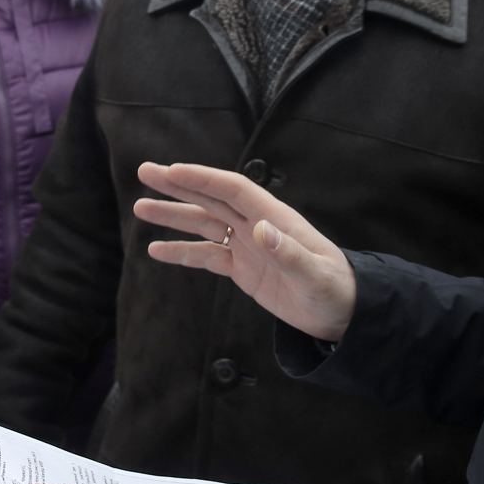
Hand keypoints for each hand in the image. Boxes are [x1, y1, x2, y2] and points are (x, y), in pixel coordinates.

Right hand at [134, 162, 355, 342]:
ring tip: (140, 207)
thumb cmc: (334, 289)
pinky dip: (182, 252)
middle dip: (178, 185)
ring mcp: (247, 246)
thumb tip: (261, 229)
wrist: (343, 313)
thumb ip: (289, 253)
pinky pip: (207, 255)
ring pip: (203, 224)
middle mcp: (256, 225)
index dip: (202, 178)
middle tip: (145, 172)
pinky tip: (157, 249)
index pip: (232, 189)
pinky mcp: (243, 269)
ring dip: (173, 215)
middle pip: (211, 199)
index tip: (171, 170)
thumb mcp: (315, 274)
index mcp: (273, 217)